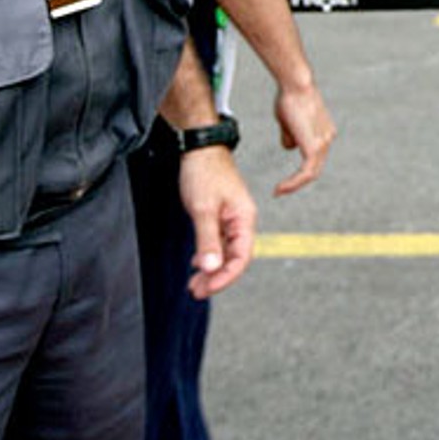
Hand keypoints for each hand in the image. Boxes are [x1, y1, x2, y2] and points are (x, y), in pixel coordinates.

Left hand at [177, 146, 256, 299]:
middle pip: (235, 259)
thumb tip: (212, 269)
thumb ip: (208, 240)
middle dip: (217, 278)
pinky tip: (197, 265)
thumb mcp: (203, 209)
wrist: (199, 147)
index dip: (226, 277)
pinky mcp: (220, 216)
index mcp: (244, 219)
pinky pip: (219, 243)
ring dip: (212, 270)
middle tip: (196, 292)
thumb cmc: (204, 173)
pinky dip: (208, 256)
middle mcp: (242, 221)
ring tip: (194, 284)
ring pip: (226, 252)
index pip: (241, 257)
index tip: (207, 289)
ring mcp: (231, 219)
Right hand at [272, 82, 336, 196]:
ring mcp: (323, 142)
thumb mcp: (289, 120)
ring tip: (279, 190)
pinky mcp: (314, 146)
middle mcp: (327, 138)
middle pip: (315, 168)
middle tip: (280, 190)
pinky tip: (282, 187)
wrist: (295, 84)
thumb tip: (289, 147)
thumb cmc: (290, 96)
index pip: (314, 158)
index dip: (300, 171)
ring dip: (294, 184)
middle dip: (297, 181)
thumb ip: (291, 135)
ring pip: (311, 172)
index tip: (284, 179)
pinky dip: (294, 182)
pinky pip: (306, 171)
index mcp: (324, 133)